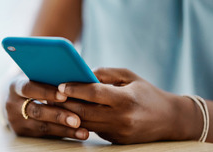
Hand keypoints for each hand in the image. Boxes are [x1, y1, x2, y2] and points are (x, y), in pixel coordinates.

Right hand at [4, 74, 88, 139]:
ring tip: (83, 132)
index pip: (30, 88)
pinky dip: (64, 134)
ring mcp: (17, 121)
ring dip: (65, 129)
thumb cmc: (35, 85)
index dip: (46, 92)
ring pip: (42, 126)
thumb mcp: (36, 79)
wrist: (16, 100)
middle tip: (76, 120)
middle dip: (58, 116)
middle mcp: (12, 104)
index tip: (64, 96)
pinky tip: (78, 134)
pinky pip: (46, 135)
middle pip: (37, 111)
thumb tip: (78, 80)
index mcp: (16, 86)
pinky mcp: (23, 133)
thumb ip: (51, 79)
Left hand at [55, 68, 202, 143]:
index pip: (94, 94)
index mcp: (125, 100)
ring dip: (69, 114)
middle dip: (65, 104)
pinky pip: (94, 129)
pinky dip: (81, 121)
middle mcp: (121, 119)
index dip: (75, 89)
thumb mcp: (130, 77)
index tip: (60, 84)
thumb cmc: (147, 93)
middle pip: (84, 112)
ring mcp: (118, 132)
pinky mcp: (116, 140)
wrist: (169, 119)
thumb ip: (106, 74)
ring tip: (57, 104)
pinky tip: (73, 113)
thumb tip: (83, 74)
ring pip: (85, 123)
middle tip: (51, 95)